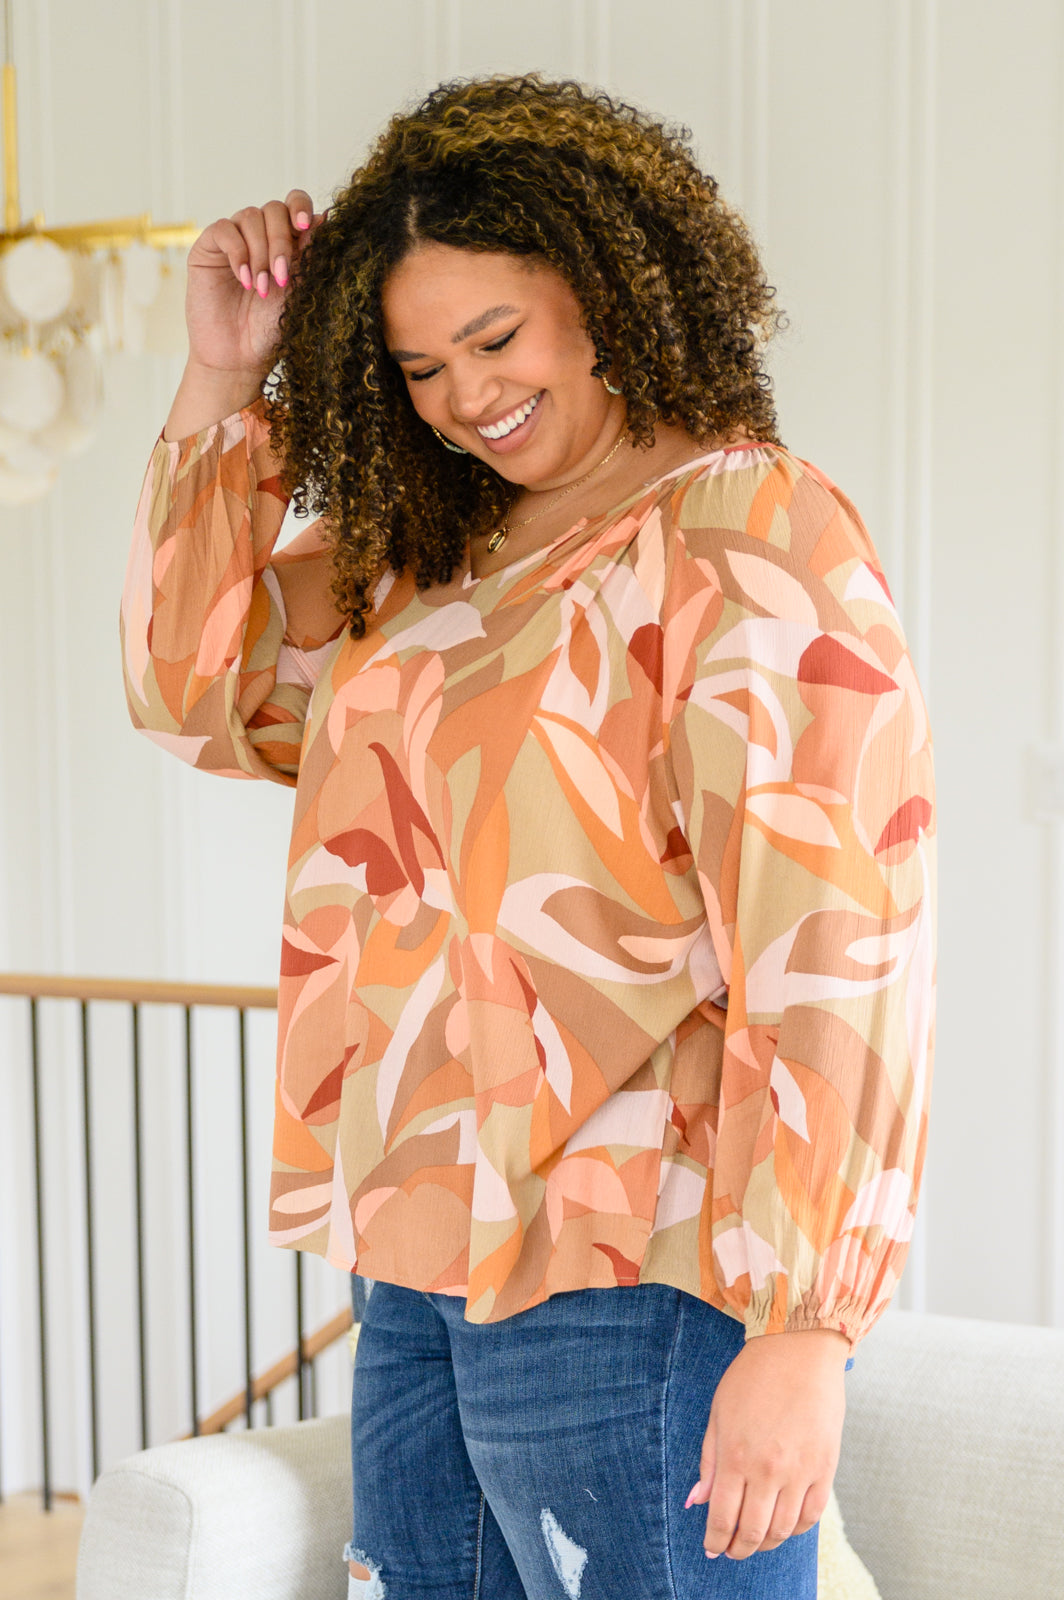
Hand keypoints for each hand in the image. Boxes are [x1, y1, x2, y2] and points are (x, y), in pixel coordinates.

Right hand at [164, 189, 324, 439]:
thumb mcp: (298, 292)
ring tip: (261, 289)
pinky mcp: (209, 248)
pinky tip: (244, 280)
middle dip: (281, 241)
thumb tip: (325, 218)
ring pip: (250, 216)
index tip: (306, 227)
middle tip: (281, 278)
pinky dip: (237, 252)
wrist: (239, 357)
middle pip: (274, 209)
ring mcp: (235, 239)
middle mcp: (261, 235)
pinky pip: (224, 230)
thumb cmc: (271, 329)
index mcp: (288, 241)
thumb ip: (309, 257)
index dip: (300, 207)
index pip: (295, 205)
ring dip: (260, 252)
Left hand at [685, 1327, 848, 1560]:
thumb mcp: (719, 1413)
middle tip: (733, 1550)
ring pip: (784, 1530)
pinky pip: (812, 1516)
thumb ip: (709, 1461)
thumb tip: (697, 1502)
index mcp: (736, 1456)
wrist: (798, 1349)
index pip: (723, 1518)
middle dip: (739, 1548)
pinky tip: (785, 1524)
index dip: (716, 1540)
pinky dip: (797, 1529)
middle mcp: (768, 1470)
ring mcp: (800, 1471)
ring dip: (767, 1542)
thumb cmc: (752, 1377)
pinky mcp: (826, 1468)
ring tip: (757, 1539)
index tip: (712, 1548)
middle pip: (753, 1532)